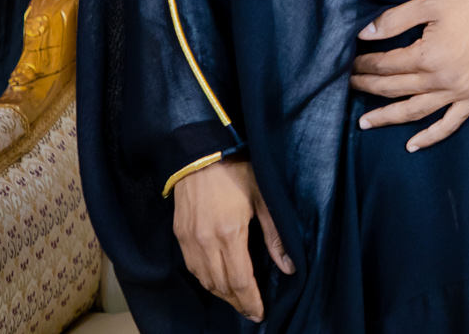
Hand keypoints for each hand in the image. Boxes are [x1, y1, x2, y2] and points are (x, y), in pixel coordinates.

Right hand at [171, 158, 291, 319]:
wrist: (199, 154)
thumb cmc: (236, 171)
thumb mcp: (263, 198)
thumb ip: (275, 235)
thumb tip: (288, 266)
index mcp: (230, 233)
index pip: (240, 281)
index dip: (251, 301)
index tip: (260, 313)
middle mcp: (206, 242)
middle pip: (222, 286)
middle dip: (238, 302)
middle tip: (251, 311)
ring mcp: (190, 240)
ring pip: (205, 280)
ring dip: (222, 294)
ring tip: (238, 300)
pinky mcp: (180, 236)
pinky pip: (193, 268)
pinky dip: (206, 280)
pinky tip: (217, 282)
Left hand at [351, 0, 468, 150]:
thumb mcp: (432, 1)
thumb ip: (396, 19)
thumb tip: (366, 34)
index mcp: (427, 55)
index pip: (387, 64)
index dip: (366, 64)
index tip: (352, 63)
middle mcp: (439, 79)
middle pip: (395, 88)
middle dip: (369, 86)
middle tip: (350, 86)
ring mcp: (457, 92)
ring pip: (415, 111)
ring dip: (388, 117)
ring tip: (365, 123)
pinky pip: (450, 123)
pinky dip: (431, 137)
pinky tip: (412, 144)